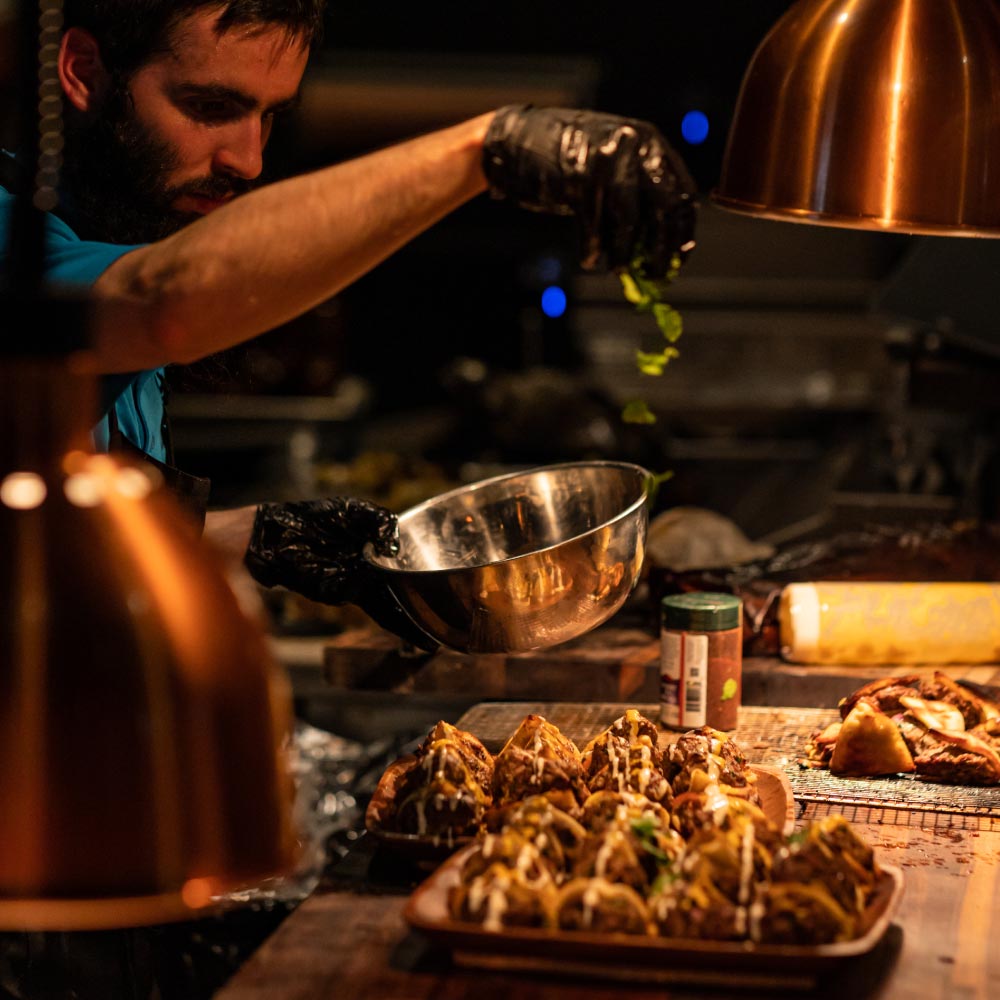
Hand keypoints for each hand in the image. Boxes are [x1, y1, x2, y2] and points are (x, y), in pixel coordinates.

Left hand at [244, 498, 437, 649]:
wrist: (278, 534)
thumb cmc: (315, 518)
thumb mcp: (354, 510)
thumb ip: (381, 522)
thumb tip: (396, 547)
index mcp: (376, 552)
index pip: (405, 570)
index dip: (424, 580)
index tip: (444, 591)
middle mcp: (369, 572)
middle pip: (399, 595)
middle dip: (419, 614)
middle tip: (441, 631)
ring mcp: (355, 586)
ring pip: (387, 608)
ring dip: (407, 624)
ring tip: (428, 640)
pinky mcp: (339, 593)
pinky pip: (367, 602)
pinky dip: (388, 617)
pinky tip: (406, 629)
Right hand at [482, 105, 696, 277]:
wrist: (517, 141)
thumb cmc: (570, 160)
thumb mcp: (615, 165)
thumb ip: (640, 194)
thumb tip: (662, 247)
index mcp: (650, 142)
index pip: (682, 191)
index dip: (683, 230)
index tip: (679, 258)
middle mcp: (634, 146)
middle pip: (664, 206)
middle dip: (662, 248)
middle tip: (657, 275)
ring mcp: (605, 160)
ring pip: (629, 221)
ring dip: (625, 253)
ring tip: (619, 269)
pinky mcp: (578, 177)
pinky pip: (594, 225)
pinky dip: (593, 249)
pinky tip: (590, 260)